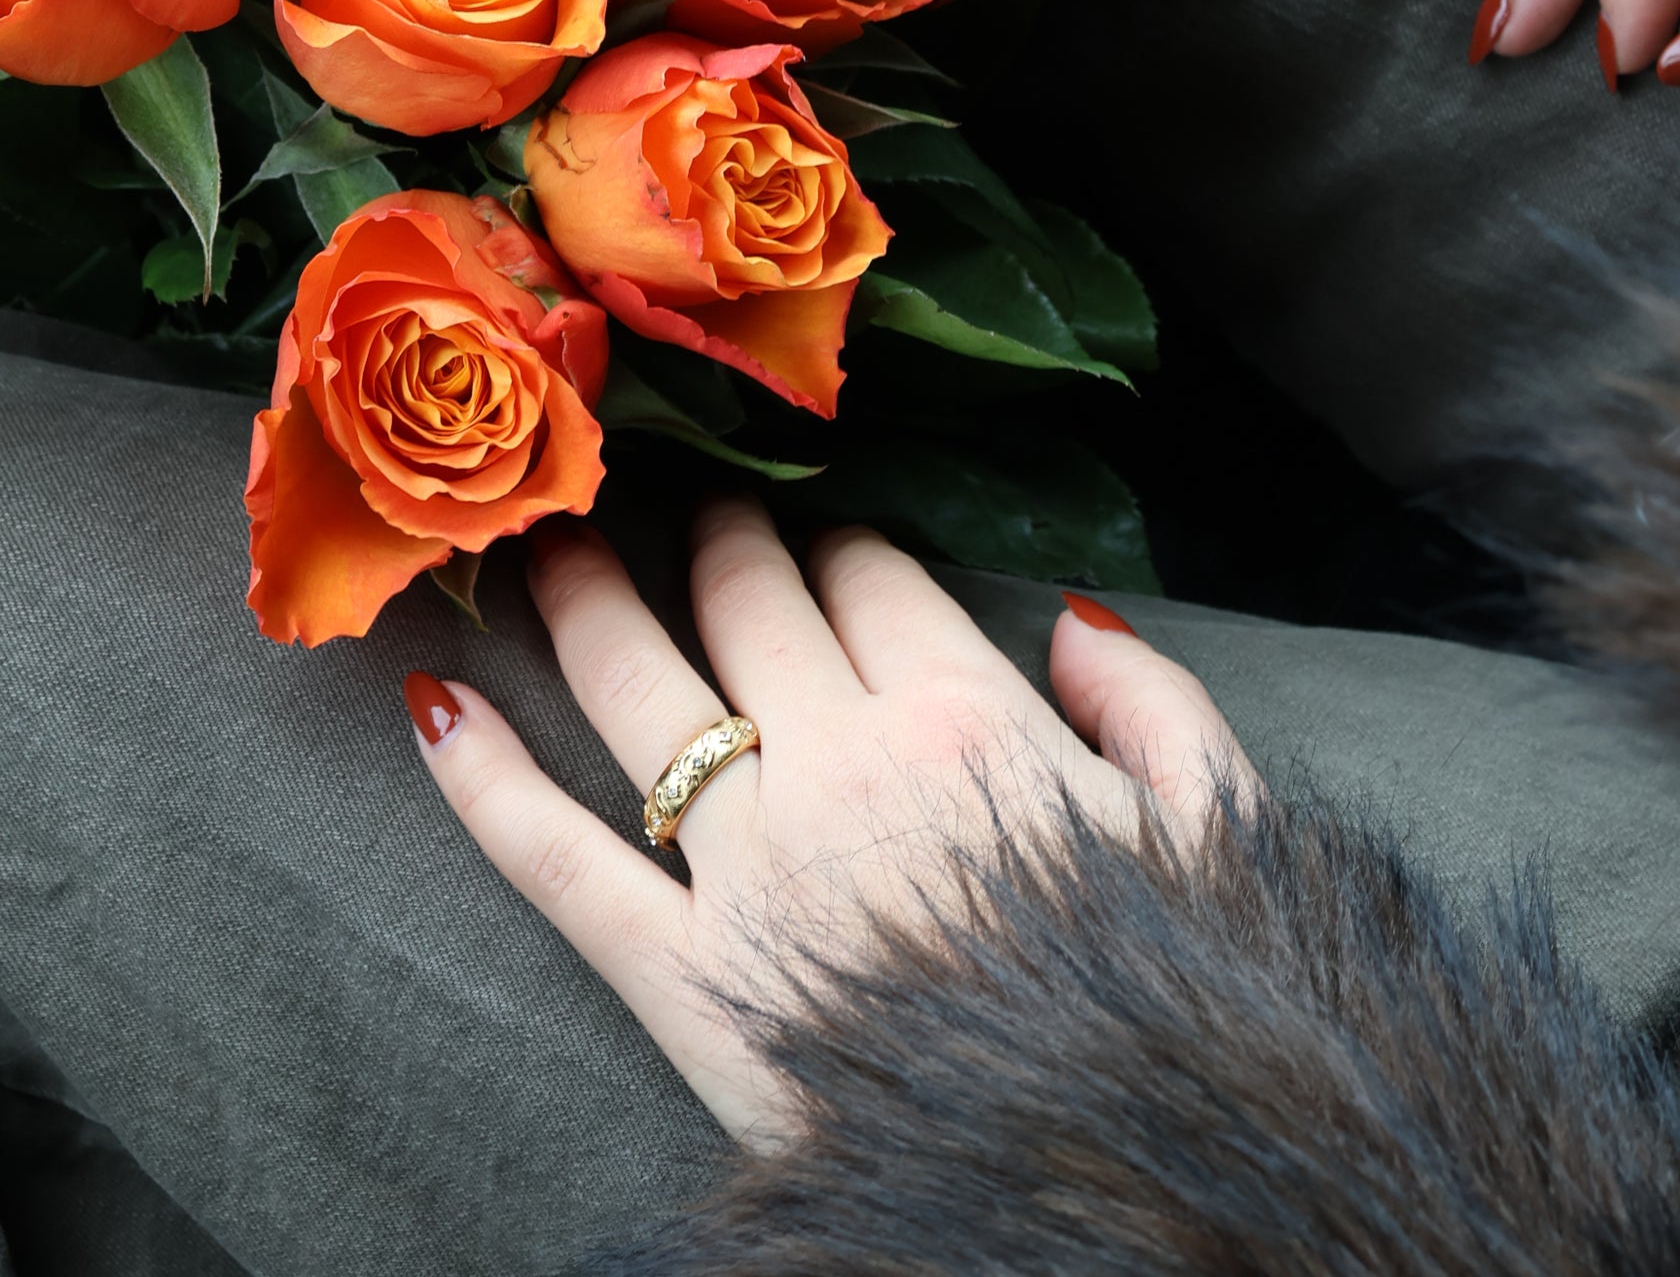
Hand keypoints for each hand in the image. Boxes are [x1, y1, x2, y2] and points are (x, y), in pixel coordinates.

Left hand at [405, 499, 1250, 1144]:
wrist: (1108, 1194)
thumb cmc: (1175, 1017)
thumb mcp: (1221, 840)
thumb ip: (1157, 707)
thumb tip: (1072, 621)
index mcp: (971, 721)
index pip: (874, 579)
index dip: (839, 541)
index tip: (819, 533)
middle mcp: (846, 767)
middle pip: (752, 606)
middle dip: (716, 540)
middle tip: (687, 509)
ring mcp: (753, 871)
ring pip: (640, 691)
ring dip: (586, 600)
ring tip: (549, 542)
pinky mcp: (683, 985)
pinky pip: (559, 864)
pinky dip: (485, 784)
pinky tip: (434, 704)